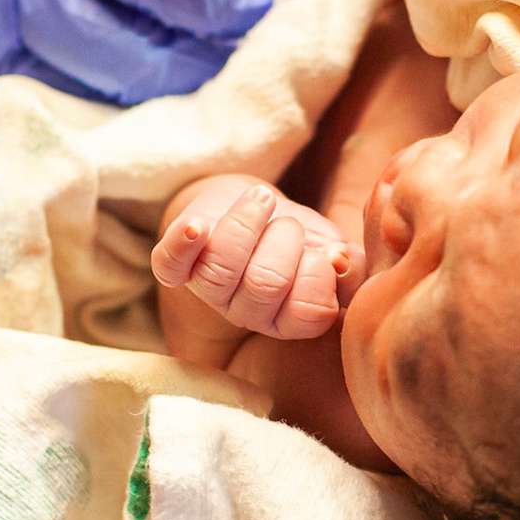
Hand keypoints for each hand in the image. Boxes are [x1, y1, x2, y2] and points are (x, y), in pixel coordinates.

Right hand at [0, 0, 272, 115]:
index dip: (224, 1)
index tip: (261, 10)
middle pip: (136, 60)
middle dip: (202, 69)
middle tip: (244, 69)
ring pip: (88, 106)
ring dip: (149, 111)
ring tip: (195, 104)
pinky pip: (31, 116)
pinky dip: (81, 119)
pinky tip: (116, 115)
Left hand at [153, 176, 364, 338]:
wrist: (253, 208)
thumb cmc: (298, 237)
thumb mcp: (333, 248)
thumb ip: (351, 265)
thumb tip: (339, 263)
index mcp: (288, 317)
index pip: (309, 311)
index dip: (319, 275)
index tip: (324, 251)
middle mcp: (246, 312)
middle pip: (265, 283)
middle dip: (286, 239)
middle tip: (288, 223)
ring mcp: (209, 290)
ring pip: (221, 268)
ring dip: (246, 223)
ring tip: (262, 202)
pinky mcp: (177, 264)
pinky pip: (169, 265)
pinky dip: (182, 243)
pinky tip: (198, 227)